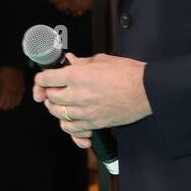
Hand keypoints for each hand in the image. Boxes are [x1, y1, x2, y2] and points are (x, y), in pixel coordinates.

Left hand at [0, 65, 24, 111]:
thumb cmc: (0, 71)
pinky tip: (9, 102)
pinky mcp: (22, 89)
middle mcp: (12, 93)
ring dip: (6, 106)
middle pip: (6, 106)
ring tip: (0, 105)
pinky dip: (14, 103)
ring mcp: (18, 91)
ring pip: (12, 104)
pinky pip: (18, 100)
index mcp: (4, 91)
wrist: (11, 63)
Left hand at [32, 52, 150, 142]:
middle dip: (49, 93)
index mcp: (76, 75)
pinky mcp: (96, 123)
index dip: (42, 79)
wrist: (149, 90)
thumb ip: (81, 62)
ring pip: (58, 114)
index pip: (45, 79)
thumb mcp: (102, 60)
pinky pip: (73, 129)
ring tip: (61, 105)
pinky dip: (69, 126)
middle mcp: (77, 94)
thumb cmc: (128, 72)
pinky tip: (72, 121)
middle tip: (53, 91)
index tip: (44, 80)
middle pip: (50, 98)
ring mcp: (86, 111)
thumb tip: (70, 61)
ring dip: (57, 109)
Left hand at [49, 0, 92, 15]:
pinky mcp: (82, 8)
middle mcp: (68, 0)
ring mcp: (75, 6)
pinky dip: (75, 12)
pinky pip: (76, 13)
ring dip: (66, 8)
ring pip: (67, 11)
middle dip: (58, 4)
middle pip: (59, 7)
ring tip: (68, 5)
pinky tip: (76, 8)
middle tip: (60, 1)